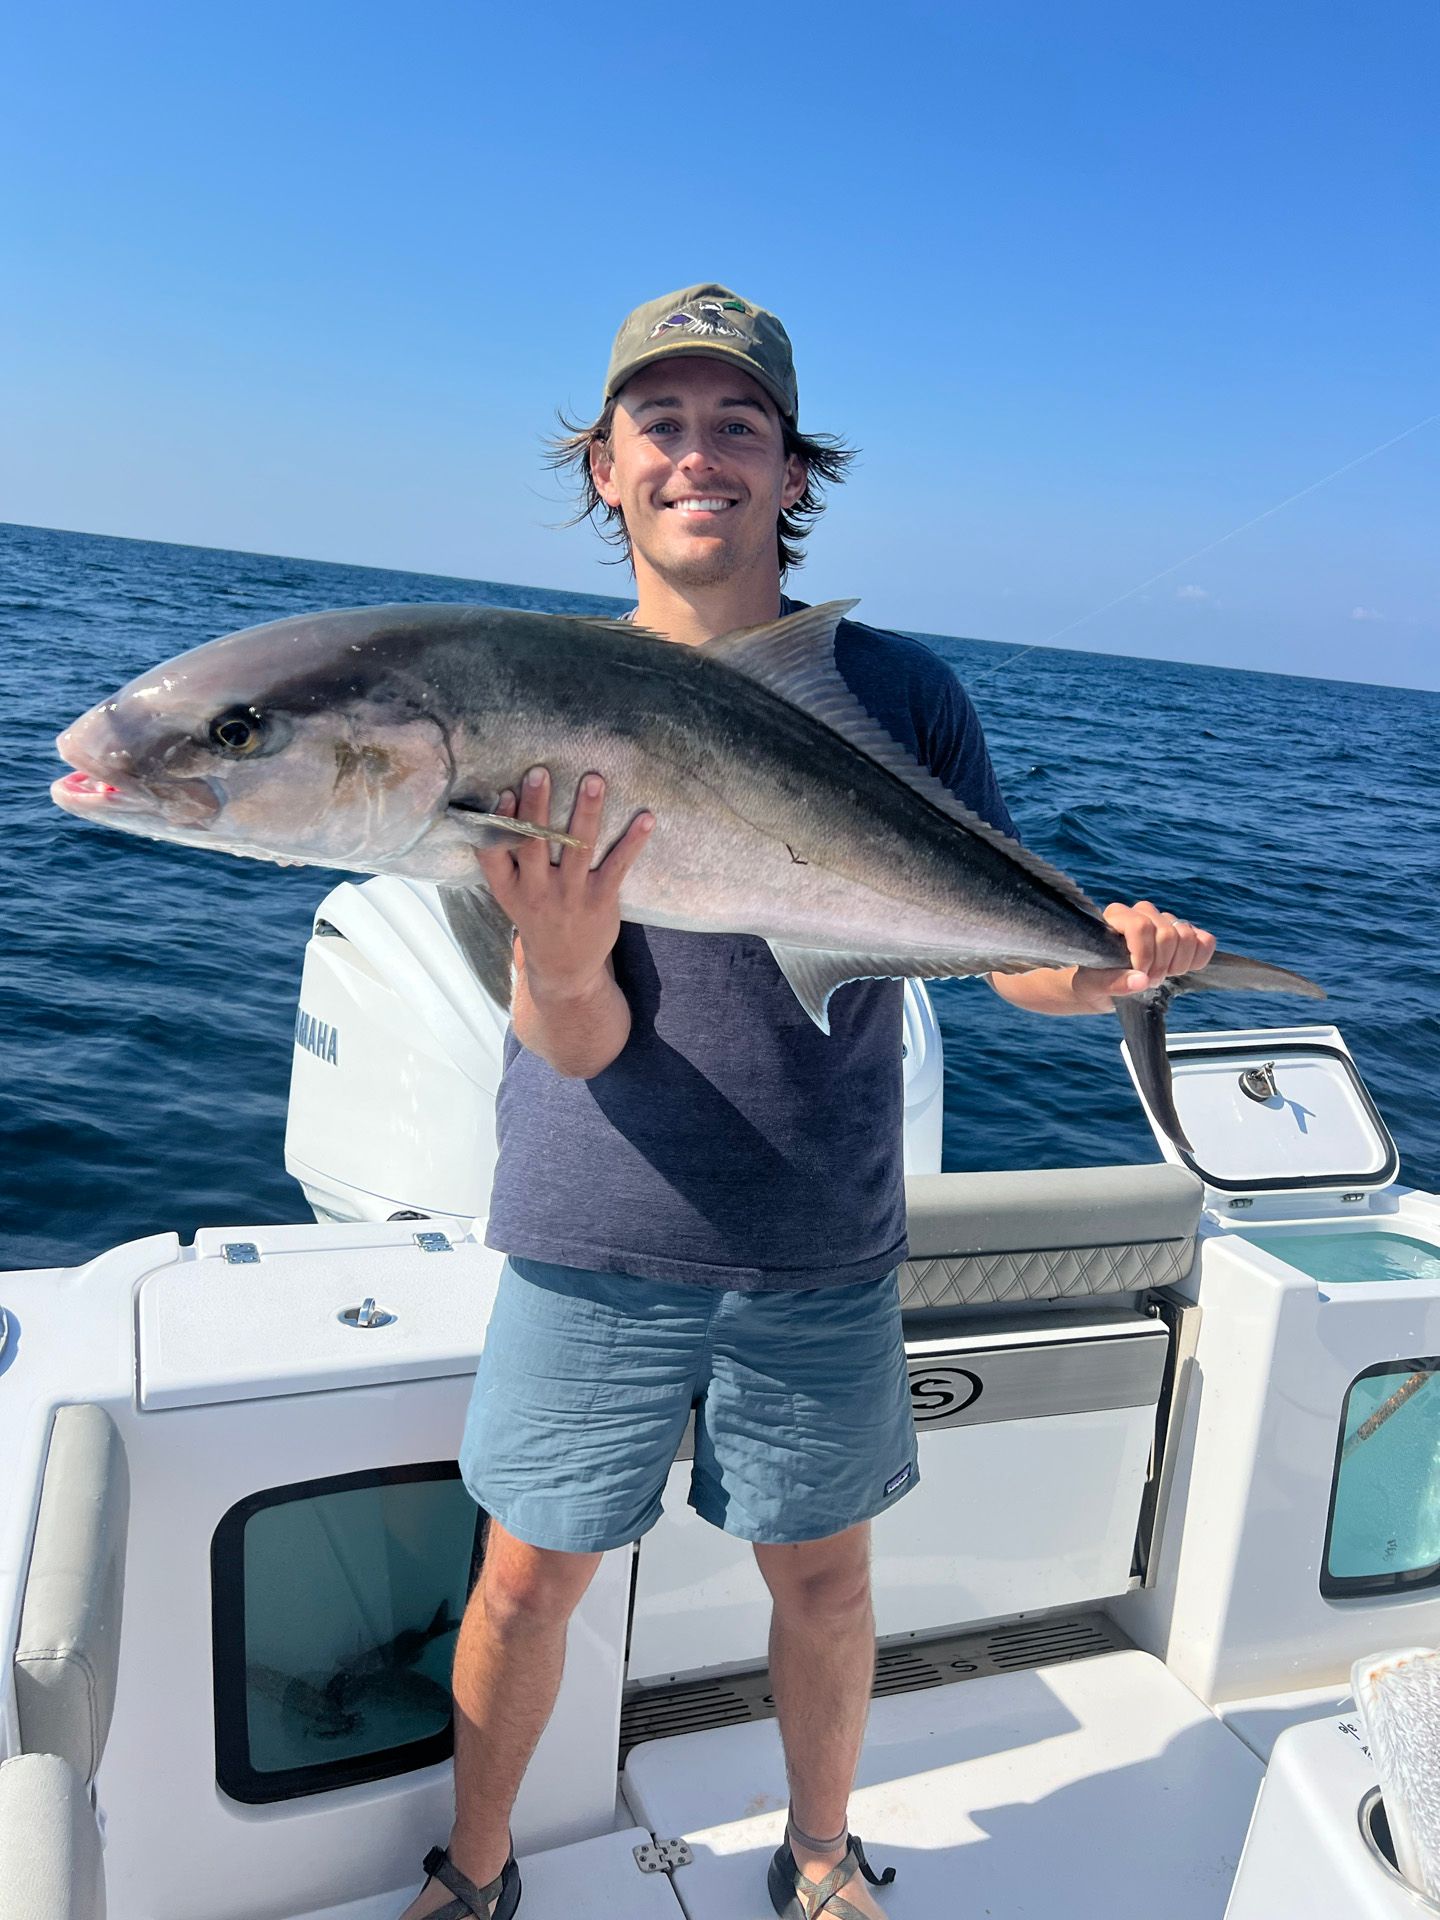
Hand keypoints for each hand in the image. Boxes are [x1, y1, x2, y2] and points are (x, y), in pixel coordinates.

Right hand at [475, 766, 653, 1001]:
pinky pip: (618, 865)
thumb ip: (507, 859)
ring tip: (594, 780)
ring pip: (578, 847)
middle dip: (537, 806)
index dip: (498, 824)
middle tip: (540, 771)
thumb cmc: (537, 919)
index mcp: (510, 889)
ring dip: (587, 811)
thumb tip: (507, 802)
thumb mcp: (511, 895)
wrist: (565, 968)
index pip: (493, 854)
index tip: (504, 793)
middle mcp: (537, 891)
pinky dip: (633, 841)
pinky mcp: (601, 900)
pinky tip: (646, 817)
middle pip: (534, 843)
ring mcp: (571, 895)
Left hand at [1072, 900, 1217, 1011]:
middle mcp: (1141, 913)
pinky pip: (1204, 939)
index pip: (1140, 925)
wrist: (1104, 985)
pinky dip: (1200, 956)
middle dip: (1162, 964)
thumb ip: (1113, 983)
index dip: (1145, 953)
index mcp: (1115, 917)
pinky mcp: (1182, 935)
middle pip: (1167, 932)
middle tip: (1150, 982)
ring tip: (1162, 976)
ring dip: (1178, 963)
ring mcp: (1163, 922)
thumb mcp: (1093, 986)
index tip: (1141, 975)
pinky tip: (1183, 969)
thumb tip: (1141, 980)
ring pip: (1186, 934)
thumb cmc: (1093, 981)